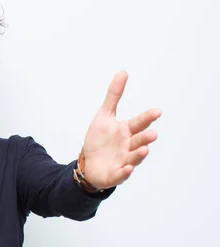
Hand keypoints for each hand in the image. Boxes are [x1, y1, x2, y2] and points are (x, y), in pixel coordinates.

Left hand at [81, 71, 161, 188]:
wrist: (89, 163)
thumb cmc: (100, 139)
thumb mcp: (104, 116)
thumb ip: (114, 96)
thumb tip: (123, 72)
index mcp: (127, 131)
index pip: (139, 122)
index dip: (147, 117)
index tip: (157, 111)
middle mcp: (129, 146)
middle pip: (139, 140)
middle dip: (146, 137)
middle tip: (153, 133)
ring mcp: (124, 160)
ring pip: (134, 157)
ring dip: (139, 154)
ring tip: (145, 149)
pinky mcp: (116, 174)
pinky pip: (122, 174)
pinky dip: (125, 172)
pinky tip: (127, 168)